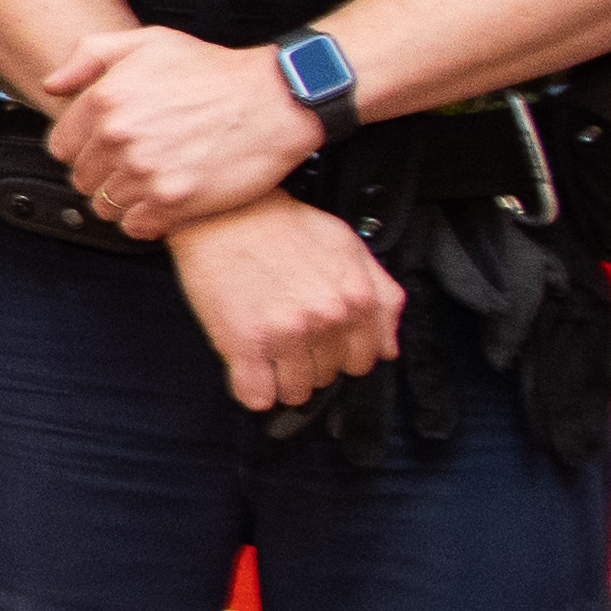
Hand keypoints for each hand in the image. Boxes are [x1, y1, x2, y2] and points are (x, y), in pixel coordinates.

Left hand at [38, 24, 330, 241]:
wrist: (274, 100)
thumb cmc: (216, 72)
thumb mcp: (149, 42)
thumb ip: (91, 57)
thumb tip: (53, 85)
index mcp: (105, 100)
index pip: (61, 146)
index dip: (82, 148)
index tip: (103, 148)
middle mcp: (118, 137)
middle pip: (82, 179)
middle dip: (102, 174)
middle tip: (133, 165)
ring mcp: (144, 172)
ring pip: (104, 206)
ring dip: (123, 199)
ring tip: (150, 182)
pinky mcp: (172, 201)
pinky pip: (134, 226)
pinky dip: (144, 219)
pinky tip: (162, 201)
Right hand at [163, 196, 402, 415]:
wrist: (223, 213)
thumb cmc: (281, 226)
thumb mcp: (348, 246)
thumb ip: (383, 295)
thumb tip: (388, 346)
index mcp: (356, 297)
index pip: (364, 360)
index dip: (341, 352)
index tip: (323, 341)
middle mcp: (327, 318)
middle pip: (328, 377)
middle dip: (311, 362)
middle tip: (291, 335)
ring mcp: (286, 334)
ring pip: (295, 392)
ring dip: (282, 378)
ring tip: (270, 348)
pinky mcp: (245, 344)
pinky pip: (257, 397)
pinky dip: (253, 389)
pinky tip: (250, 366)